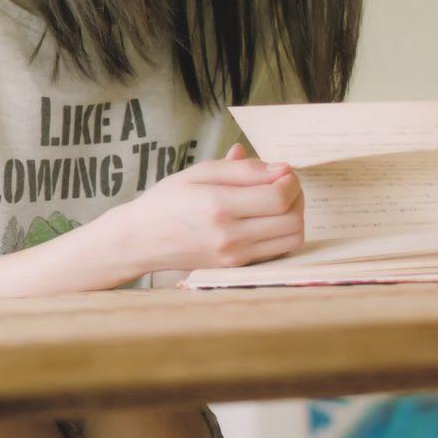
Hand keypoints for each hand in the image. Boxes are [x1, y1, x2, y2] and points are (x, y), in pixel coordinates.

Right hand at [115, 143, 304, 275]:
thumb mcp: (200, 172)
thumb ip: (242, 169)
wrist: (140, 240)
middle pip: (292, 220)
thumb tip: (281, 169)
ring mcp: (234, 257)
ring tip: (276, 203)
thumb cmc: (168, 201)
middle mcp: (229, 237)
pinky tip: (266, 221)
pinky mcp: (235, 268)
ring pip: (291, 240)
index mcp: (219, 207)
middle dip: (297, 198)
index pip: (279, 196)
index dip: (290, 180)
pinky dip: (281, 234)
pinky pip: (277, 252)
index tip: (281, 172)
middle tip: (282, 185)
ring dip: (293, 218)